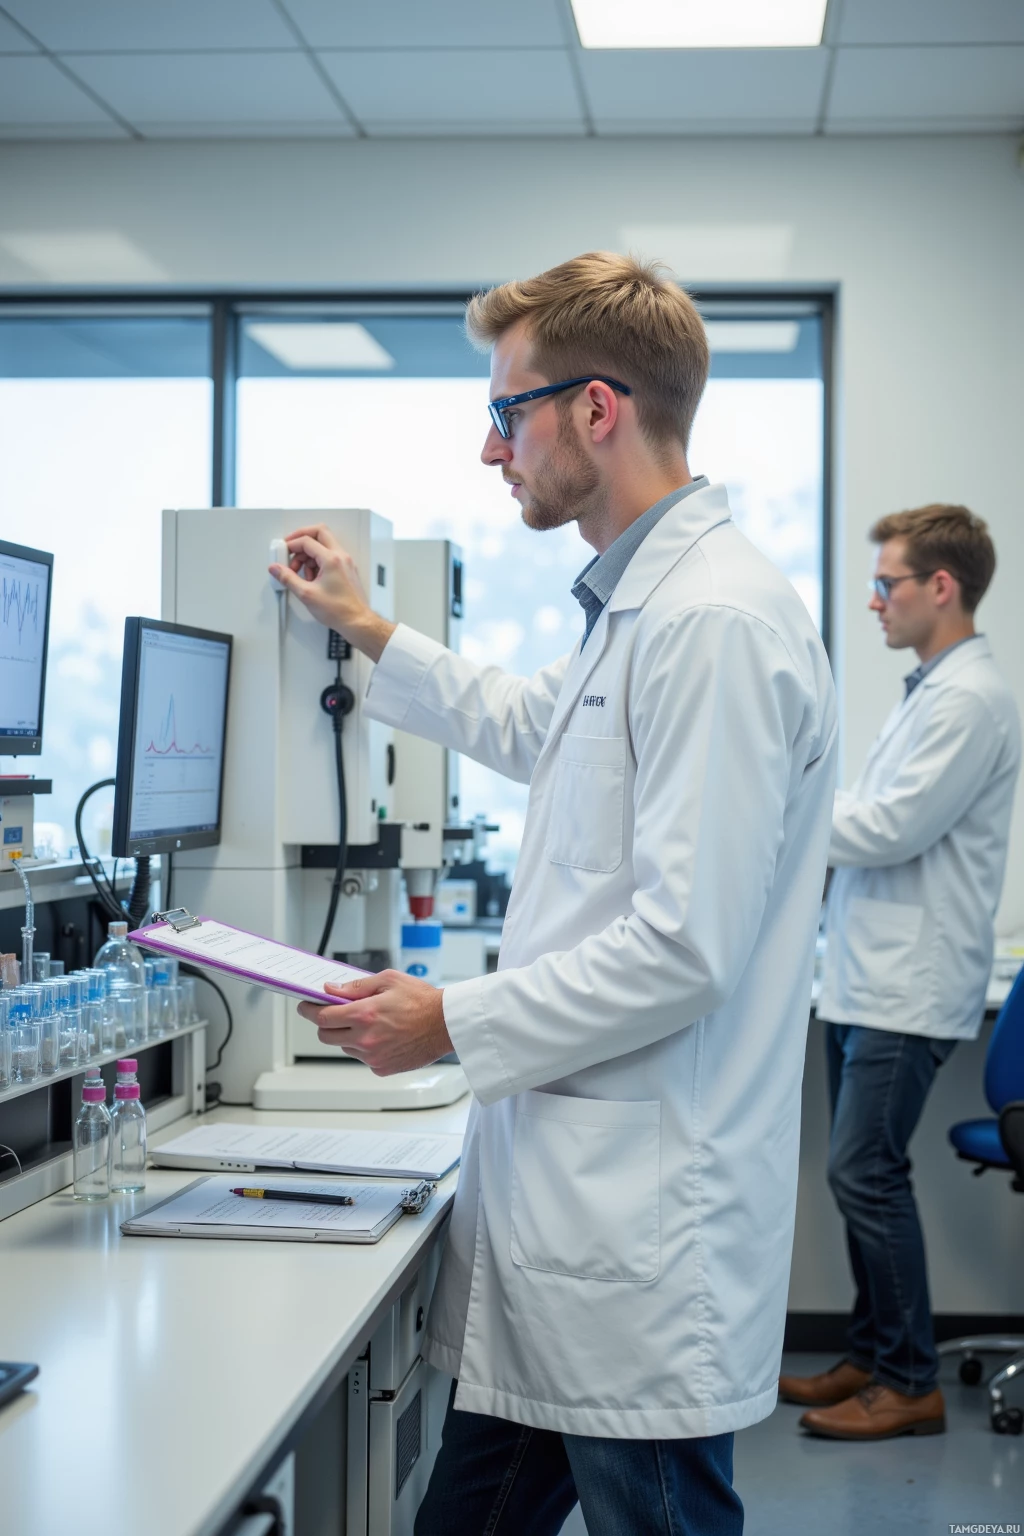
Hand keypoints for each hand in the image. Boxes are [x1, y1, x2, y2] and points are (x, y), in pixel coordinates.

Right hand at [268, 524, 395, 661]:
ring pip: (324, 545)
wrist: (356, 622)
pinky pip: (329, 557)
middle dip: (302, 539)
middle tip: (291, 549)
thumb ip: (288, 578)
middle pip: (319, 533)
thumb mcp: (306, 594)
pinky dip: (317, 562)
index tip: (283, 552)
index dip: (291, 544)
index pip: (307, 541)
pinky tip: (311, 578)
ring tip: (300, 573)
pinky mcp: (346, 569)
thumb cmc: (339, 611)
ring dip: (308, 554)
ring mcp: (345, 562)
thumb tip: (276, 569)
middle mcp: (341, 556)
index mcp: (332, 559)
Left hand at [297, 970, 452, 1075]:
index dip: (309, 1010)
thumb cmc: (422, 1000)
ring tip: (371, 1023)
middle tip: (336, 1013)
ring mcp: (373, 1057)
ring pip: (344, 1047)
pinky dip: (366, 1048)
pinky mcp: (382, 1068)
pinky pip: (363, 1058)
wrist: (447, 1024)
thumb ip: (356, 986)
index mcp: (364, 1014)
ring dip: (348, 1036)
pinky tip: (384, 1036)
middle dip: (326, 1024)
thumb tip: (331, 990)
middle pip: (325, 1036)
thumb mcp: (388, 980)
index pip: (322, 1017)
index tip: (305, 1006)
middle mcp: (365, 1039)